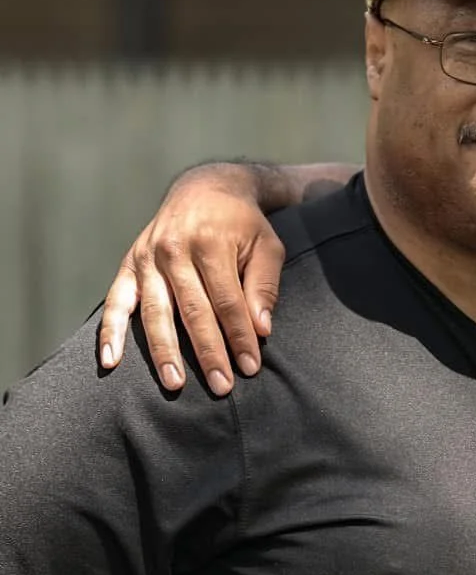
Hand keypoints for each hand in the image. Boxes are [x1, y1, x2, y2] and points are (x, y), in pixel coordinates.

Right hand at [98, 164, 283, 396]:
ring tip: (174, 384)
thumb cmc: (242, 225)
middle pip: (192, 311)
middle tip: (221, 387)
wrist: (205, 188)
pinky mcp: (130, 263)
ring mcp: (147, 257)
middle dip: (208, 352)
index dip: (240, 337)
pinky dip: (110, 332)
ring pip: (155, 312)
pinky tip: (111, 361)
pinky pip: (116, 301)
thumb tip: (260, 328)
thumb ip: (264, 286)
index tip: (250, 367)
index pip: (227, 302)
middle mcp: (173, 249)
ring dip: (164, 351)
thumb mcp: (266, 247)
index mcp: (210, 242)